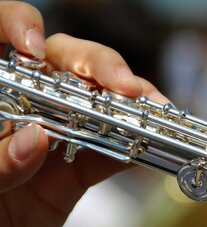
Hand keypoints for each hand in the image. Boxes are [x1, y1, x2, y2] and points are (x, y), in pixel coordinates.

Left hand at [0, 3, 167, 226]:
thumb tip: (37, 137)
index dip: (16, 27)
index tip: (33, 51)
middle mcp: (13, 111)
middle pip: (57, 63)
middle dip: (94, 65)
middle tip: (120, 85)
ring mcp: (46, 142)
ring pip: (92, 106)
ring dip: (127, 106)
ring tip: (150, 110)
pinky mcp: (69, 176)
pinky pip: (106, 154)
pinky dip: (130, 149)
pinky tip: (148, 144)